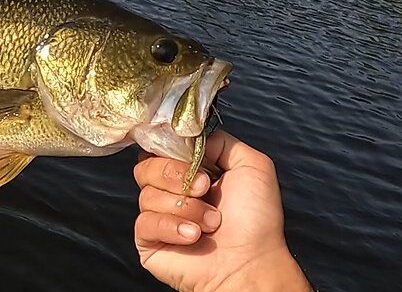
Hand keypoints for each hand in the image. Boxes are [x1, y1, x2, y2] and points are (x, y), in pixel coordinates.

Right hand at [132, 131, 312, 291]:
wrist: (250, 263)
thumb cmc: (257, 222)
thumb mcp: (253, 165)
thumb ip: (222, 141)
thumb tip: (194, 137)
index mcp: (193, 171)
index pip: (163, 147)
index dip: (171, 148)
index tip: (189, 156)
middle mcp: (174, 192)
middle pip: (146, 165)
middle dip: (176, 175)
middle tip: (205, 189)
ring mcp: (161, 216)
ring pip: (146, 194)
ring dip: (184, 207)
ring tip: (210, 222)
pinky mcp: (150, 241)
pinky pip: (144, 222)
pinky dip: (171, 226)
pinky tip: (192, 236)